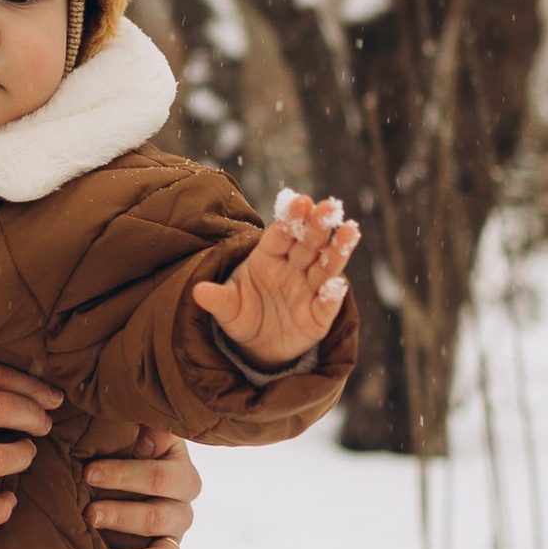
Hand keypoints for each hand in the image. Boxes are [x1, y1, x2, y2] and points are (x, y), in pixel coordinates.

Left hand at [84, 427, 200, 548]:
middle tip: (89, 514)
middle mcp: (182, 509)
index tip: (88, 473)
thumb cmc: (121, 441)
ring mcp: (172, 541)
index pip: (162, 476)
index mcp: (179, 472)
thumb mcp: (129, 425)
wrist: (124, 467)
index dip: (127, 476)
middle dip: (125, 515)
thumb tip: (140, 420)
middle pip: (162, 517)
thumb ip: (135, 419)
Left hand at [192, 190, 359, 370]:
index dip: (291, 217)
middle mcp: (292, 268)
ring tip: (350, 230)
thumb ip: (217, 299)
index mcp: (267, 257)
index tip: (301, 201)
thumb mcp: (227, 307)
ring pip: (326, 267)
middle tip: (328, 207)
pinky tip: (338, 285)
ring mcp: (308, 290)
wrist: (257, 347)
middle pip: (307, 243)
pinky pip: (327, 304)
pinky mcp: (318, 316)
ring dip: (338, 250)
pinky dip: (333, 295)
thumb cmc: (242, 315)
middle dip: (318, 225)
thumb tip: (197, 291)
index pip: (280, 234)